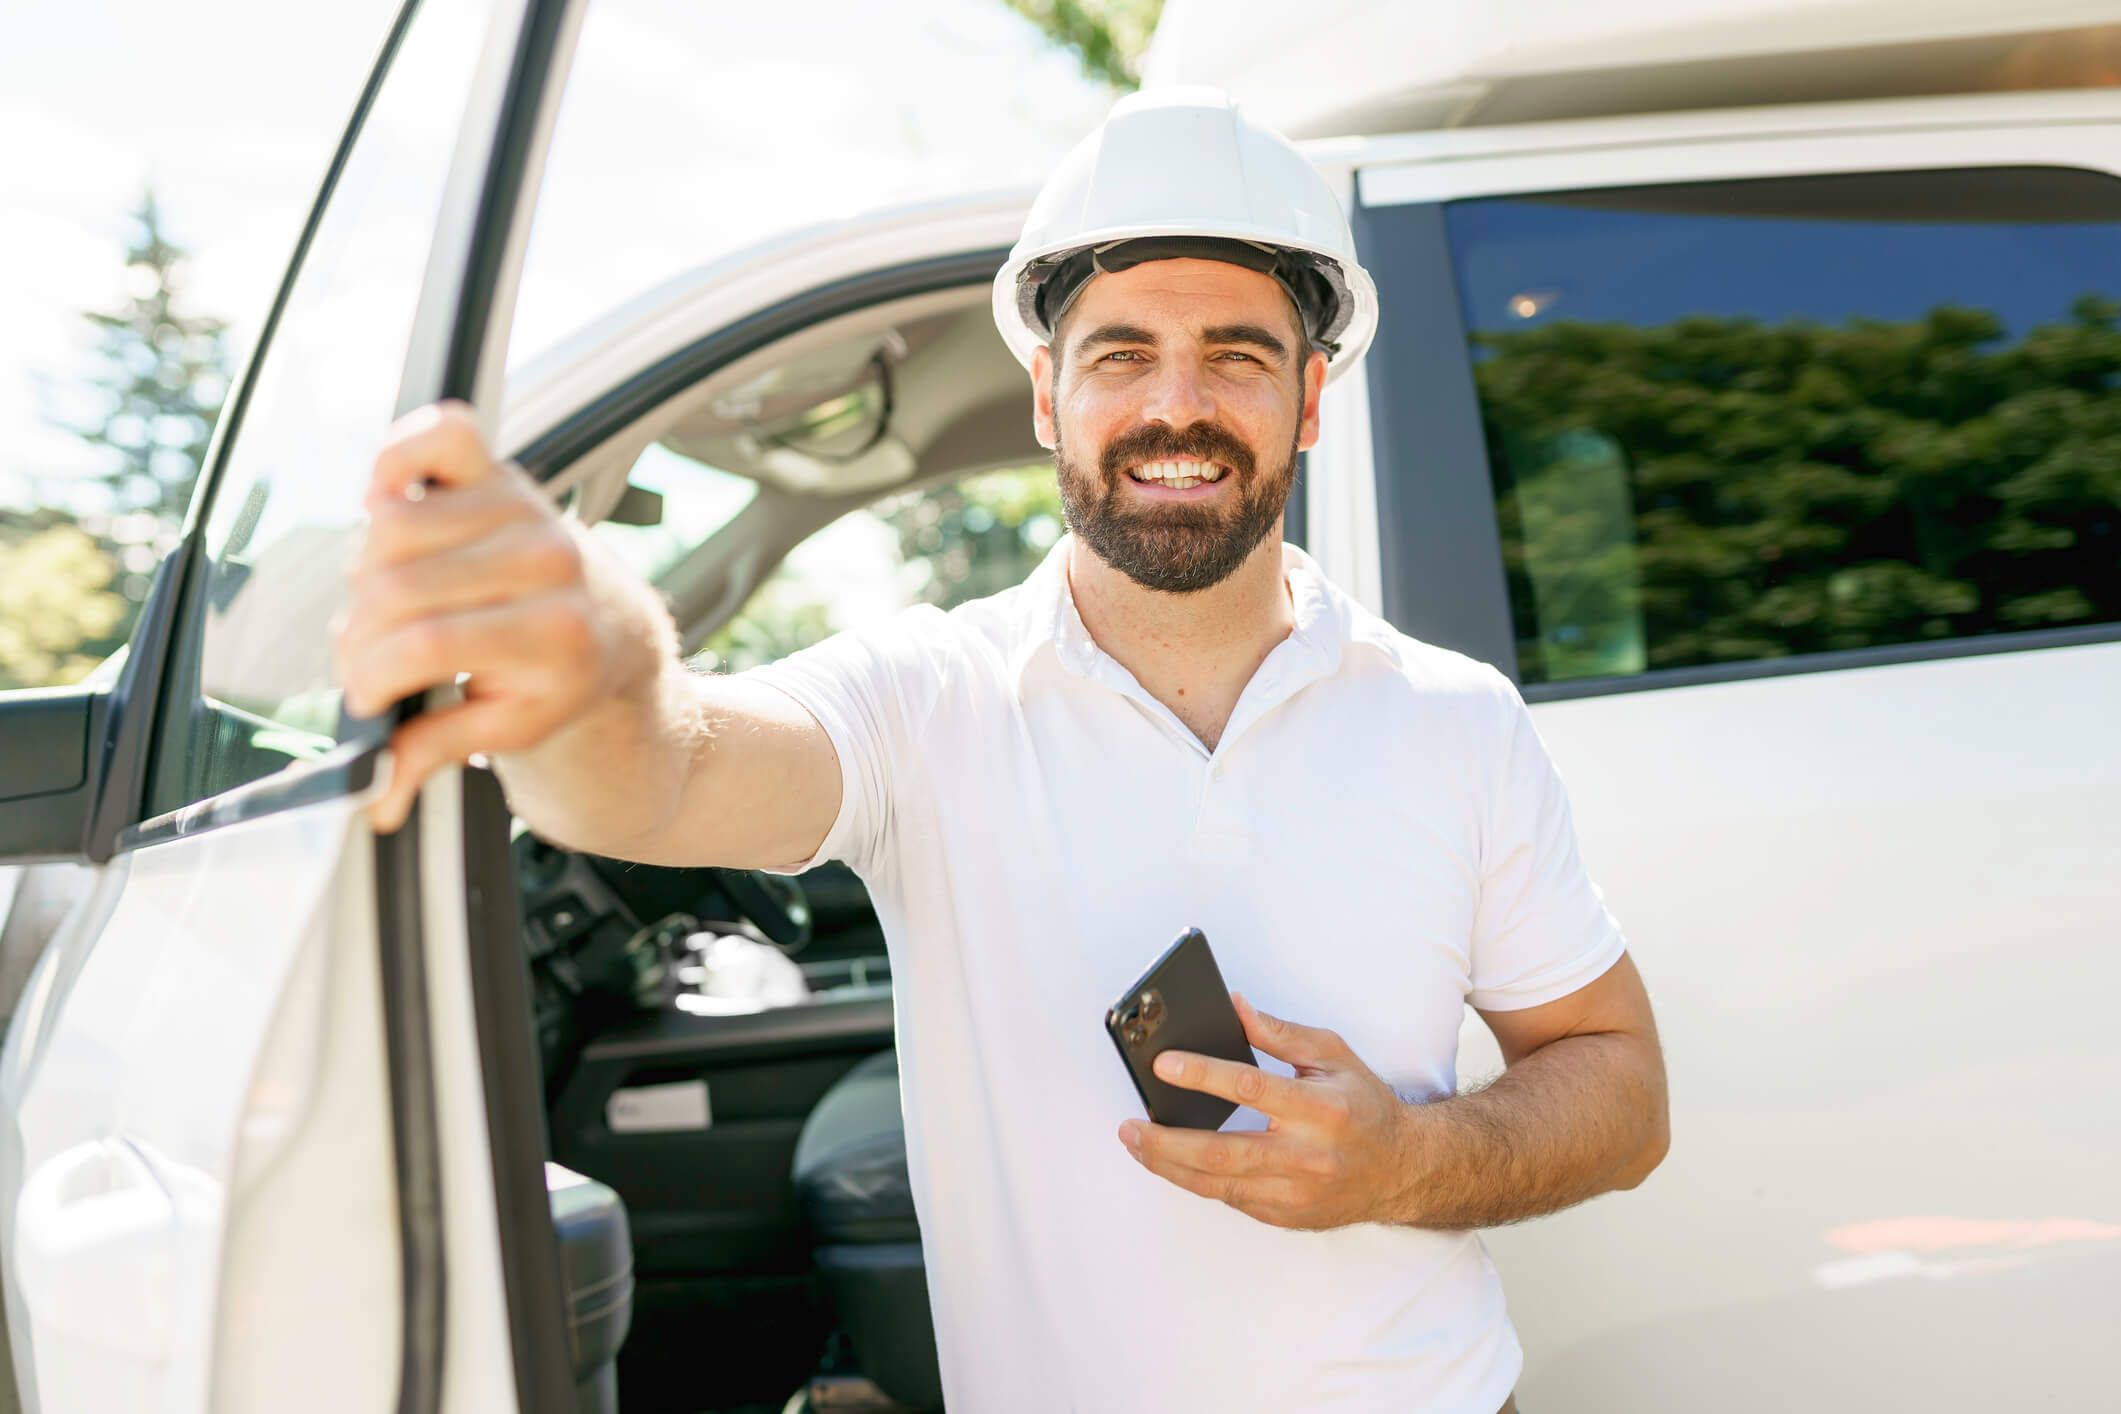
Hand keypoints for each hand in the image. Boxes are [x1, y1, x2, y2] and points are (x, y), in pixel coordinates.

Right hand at [332, 400, 669, 833]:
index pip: (423, 643)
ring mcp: (523, 508)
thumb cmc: (555, 680)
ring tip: (388, 605)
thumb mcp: (510, 729)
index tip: (363, 696)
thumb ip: (438, 752)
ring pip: (390, 527)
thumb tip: (378, 797)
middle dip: (360, 634)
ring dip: (366, 572)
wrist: (614, 630)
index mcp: (554, 634)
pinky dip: (397, 457)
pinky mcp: (500, 472)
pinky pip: (437, 433)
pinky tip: (384, 500)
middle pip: (393, 587)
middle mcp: (546, 561)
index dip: (370, 673)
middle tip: (371, 658)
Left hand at [1117, 992, 1418, 1230]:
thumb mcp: (1332, 1055)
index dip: (1202, 1075)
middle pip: (1222, 1153)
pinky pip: (1231, 1200)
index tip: (1163, 1064)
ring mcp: (1295, 1195)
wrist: (1403, 1169)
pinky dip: (1199, 1180)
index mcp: (1319, 1109)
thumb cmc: (1366, 1107)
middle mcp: (1306, 1157)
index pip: (1250, 1088)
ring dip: (1170, 1166)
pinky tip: (1175, 1163)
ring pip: (1218, 1186)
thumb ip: (1280, 1033)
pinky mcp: (1286, 1217)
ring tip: (1137, 1144)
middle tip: (1129, 1127)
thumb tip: (1233, 1007)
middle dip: (1167, 1142)